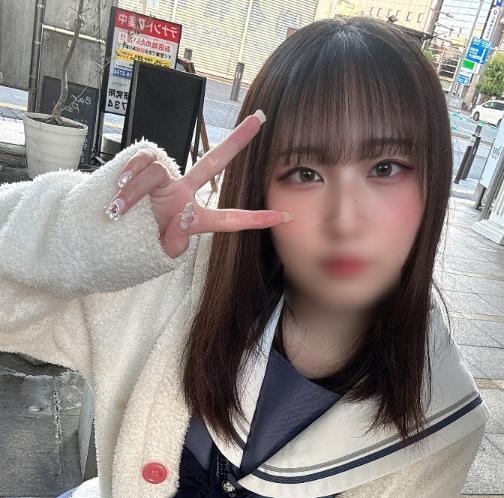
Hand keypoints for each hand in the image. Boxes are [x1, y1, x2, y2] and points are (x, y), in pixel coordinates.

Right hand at [103, 111, 292, 257]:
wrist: (97, 236)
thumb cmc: (131, 248)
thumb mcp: (159, 255)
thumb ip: (176, 239)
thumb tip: (186, 210)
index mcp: (194, 219)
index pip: (231, 219)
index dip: (258, 219)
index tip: (287, 216)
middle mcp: (183, 194)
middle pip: (214, 163)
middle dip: (237, 141)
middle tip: (261, 119)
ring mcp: (163, 179)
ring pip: (160, 171)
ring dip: (135, 193)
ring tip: (118, 211)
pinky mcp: (141, 166)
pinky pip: (141, 163)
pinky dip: (128, 179)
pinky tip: (117, 194)